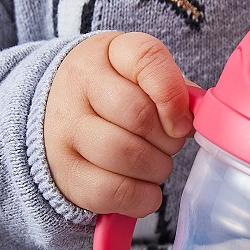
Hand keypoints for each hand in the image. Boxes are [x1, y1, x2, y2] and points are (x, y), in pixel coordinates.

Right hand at [44, 32, 192, 215]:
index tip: (182, 122)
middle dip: (169, 140)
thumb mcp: (140, 76)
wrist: (54, 116)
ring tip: (156, 164)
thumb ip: (174, 89)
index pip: (147, 59)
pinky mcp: (64, 172)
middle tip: (169, 145)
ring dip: (157, 168)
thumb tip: (195, 116)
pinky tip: (145, 189)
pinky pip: (113, 192)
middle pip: (139, 115)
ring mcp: (64, 129)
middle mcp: (78, 84)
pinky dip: (142, 198)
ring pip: (126, 155)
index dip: (173, 94)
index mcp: (106, 52)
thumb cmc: (115, 95)